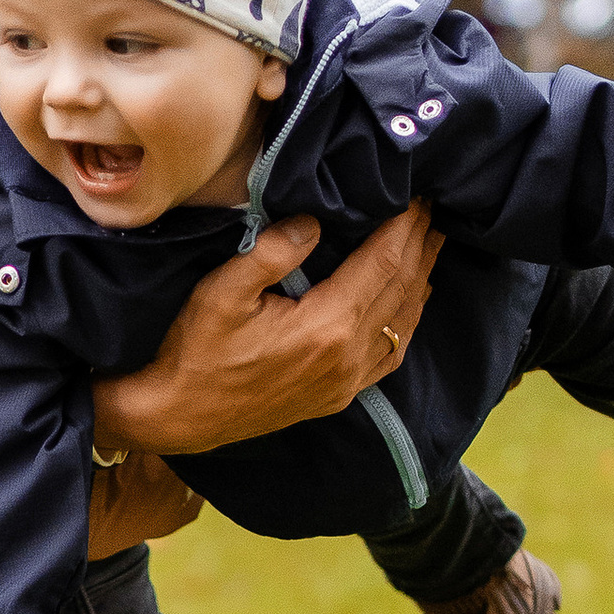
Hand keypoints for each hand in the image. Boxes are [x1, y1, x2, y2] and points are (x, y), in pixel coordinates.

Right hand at [89, 203, 441, 458]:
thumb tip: (314, 222)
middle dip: (418, 243)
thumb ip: (271, 253)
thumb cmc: (195, 352)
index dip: (404, 226)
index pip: (383, 263)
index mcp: (326, 326)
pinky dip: (408, 321)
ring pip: (403, 321)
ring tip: (433, 242)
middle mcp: (348, 356)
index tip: (417, 195)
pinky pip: (390, 354)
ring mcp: (348, 381)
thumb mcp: (222, 293)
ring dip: (422, 277)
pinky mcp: (340, 395)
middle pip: (401, 288)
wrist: (181, 417)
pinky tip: (412, 303)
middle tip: (432, 207)